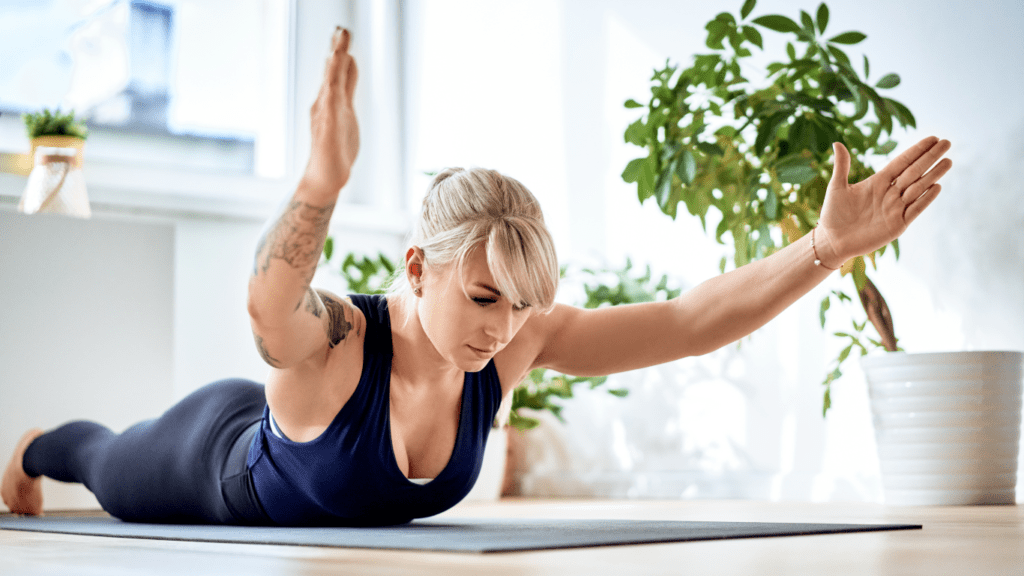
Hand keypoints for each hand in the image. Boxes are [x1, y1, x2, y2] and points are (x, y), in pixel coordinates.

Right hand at [302, 27, 359, 194]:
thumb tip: (349, 67)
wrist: (325, 176)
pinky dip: (332, 82)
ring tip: (340, 42)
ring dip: (335, 61)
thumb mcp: (346, 113)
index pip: (338, 71)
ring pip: (331, 81)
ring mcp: (325, 112)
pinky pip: (330, 99)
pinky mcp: (327, 124)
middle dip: (338, 49)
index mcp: (332, 100)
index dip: (341, 52)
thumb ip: (346, 90)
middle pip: (333, 71)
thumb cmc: (335, 148)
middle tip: (341, 29)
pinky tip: (334, 73)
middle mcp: (325, 102)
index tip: (343, 33)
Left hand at [816, 136, 952, 266]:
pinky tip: (936, 186)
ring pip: (918, 188)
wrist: (832, 241)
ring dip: (932, 175)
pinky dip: (925, 199)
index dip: (917, 150)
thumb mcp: (837, 187)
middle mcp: (890, 193)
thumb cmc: (833, 214)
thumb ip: (842, 166)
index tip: (933, 138)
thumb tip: (837, 143)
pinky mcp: (897, 225)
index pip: (902, 162)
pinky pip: (914, 210)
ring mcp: (895, 209)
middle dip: (930, 157)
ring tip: (948, 161)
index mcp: (878, 182)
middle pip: (914, 171)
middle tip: (947, 142)